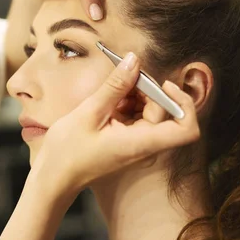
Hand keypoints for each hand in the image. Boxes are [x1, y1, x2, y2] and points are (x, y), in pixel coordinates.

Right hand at [31, 53, 200, 197]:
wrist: (53, 178)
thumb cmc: (67, 152)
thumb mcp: (89, 112)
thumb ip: (115, 86)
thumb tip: (133, 61)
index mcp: (141, 143)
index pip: (186, 128)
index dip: (182, 102)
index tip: (162, 85)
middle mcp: (145, 146)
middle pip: (164, 112)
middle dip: (147, 91)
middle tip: (123, 76)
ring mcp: (136, 146)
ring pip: (149, 113)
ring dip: (134, 96)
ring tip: (108, 93)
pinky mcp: (126, 143)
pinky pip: (136, 119)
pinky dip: (125, 106)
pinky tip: (106, 103)